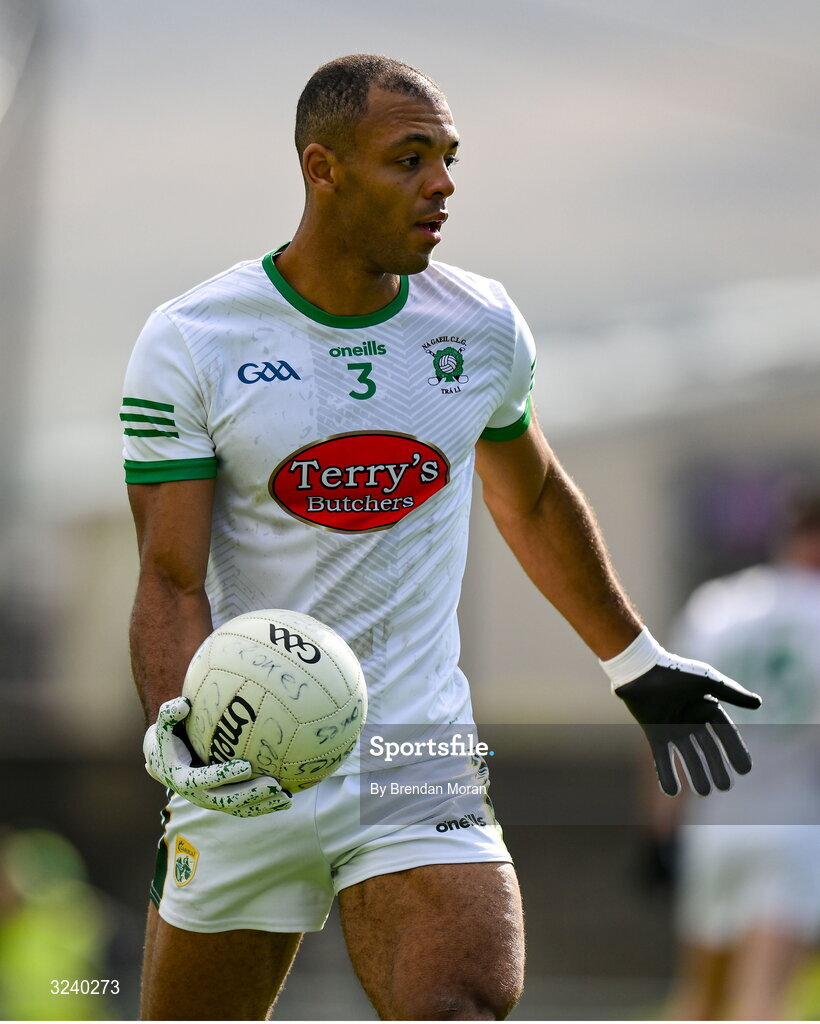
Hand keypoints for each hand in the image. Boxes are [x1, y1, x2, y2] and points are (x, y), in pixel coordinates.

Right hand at [143, 696, 291, 815]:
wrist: (163, 763)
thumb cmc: (167, 739)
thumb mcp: (162, 726)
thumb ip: (169, 714)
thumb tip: (184, 704)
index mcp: (184, 779)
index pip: (206, 779)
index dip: (226, 775)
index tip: (246, 766)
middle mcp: (199, 796)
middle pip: (227, 800)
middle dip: (251, 794)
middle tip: (274, 784)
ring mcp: (212, 802)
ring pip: (240, 809)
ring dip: (263, 805)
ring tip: (286, 797)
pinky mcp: (223, 804)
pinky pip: (245, 809)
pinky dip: (264, 806)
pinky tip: (287, 799)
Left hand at [602, 629, 761, 795]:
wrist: (640, 670)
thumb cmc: (675, 672)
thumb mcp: (707, 681)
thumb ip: (732, 693)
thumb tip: (759, 703)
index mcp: (706, 708)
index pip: (725, 734)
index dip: (735, 751)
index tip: (745, 770)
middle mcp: (691, 720)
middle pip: (708, 749)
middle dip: (717, 768)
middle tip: (725, 787)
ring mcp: (672, 728)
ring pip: (688, 756)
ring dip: (695, 774)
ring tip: (703, 792)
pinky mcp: (654, 733)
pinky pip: (662, 757)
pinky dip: (666, 774)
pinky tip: (671, 791)